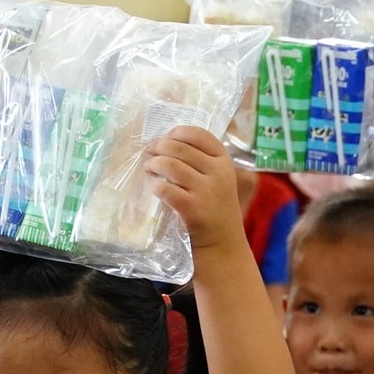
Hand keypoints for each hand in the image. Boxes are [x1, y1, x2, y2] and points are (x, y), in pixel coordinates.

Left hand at [141, 122, 246, 249]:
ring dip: (154, 164)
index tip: (167, 137)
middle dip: (159, 147)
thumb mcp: (218, 178)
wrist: (222, 241)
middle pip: (180, 148)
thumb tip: (164, 142)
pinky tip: (154, 187)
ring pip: (170, 165)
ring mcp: (206, 191)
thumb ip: (200, 160)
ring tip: (149, 167)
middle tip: (150, 152)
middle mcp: (217, 173)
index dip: (178, 132)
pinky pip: (165, 189)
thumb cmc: (215, 206)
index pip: (199, 135)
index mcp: (224, 161)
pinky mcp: (192, 208)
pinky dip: (155, 186)